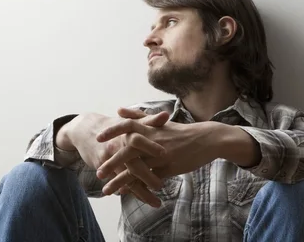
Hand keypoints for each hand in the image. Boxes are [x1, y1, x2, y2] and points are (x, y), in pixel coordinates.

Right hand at [59, 110, 169, 205]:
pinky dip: (128, 191)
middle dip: (147, 176)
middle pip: (133, 163)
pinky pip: (117, 182)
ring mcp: (108, 158)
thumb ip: (149, 121)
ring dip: (141, 191)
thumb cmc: (113, 126)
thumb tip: (166, 115)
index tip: (166, 155)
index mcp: (125, 133)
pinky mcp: (102, 167)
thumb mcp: (130, 123)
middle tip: (161, 186)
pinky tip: (140, 198)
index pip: (139, 139)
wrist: (85, 129)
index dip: (151, 146)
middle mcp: (116, 145)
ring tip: (156, 202)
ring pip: (126, 178)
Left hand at [96, 110, 222, 194]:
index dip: (112, 132)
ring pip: (137, 169)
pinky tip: (127, 193)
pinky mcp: (168, 168)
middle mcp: (153, 141)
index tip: (98, 138)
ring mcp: (161, 155)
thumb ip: (137, 116)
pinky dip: (137, 187)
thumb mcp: (158, 122)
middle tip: (98, 173)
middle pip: (128, 151)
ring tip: (106, 190)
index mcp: (149, 128)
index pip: (127, 126)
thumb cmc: (179, 131)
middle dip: (111, 163)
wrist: (206, 140)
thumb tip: (118, 110)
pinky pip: (150, 180)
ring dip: (120, 181)